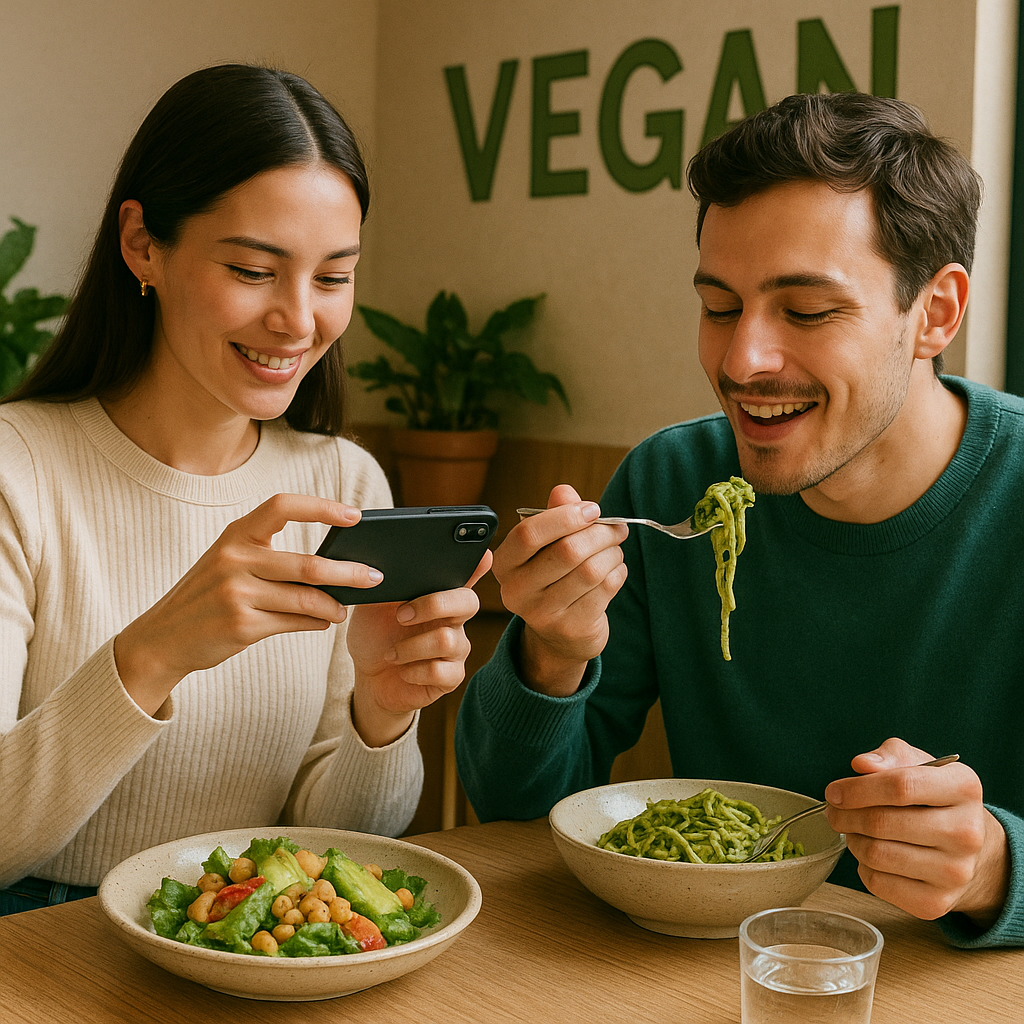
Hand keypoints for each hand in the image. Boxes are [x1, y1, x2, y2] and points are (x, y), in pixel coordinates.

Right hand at [115, 494, 384, 714]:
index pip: (283, 506)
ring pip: (306, 598)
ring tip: (344, 609)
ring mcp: (237, 594)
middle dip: (349, 572)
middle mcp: (235, 560)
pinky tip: (323, 622)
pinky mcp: (241, 625)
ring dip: (334, 606)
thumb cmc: (207, 596)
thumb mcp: (229, 563)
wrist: (161, 638)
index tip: (355, 515)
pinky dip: (315, 622)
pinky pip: (293, 622)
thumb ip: (270, 556)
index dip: (322, 508)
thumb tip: (334, 560)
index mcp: (235, 536)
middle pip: (309, 564)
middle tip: (375, 576)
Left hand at [345, 550, 492, 745]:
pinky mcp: (450, 677)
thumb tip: (386, 567)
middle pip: (468, 602)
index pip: (464, 576)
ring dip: (410, 646)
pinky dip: (414, 671)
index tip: (483, 554)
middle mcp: (454, 620)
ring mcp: (455, 650)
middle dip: (433, 605)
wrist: (367, 677)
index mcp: (438, 597)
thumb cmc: (375, 636)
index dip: (477, 566)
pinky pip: (440, 671)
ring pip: (446, 640)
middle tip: (401, 615)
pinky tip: (402, 671)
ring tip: (392, 653)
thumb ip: (387, 586)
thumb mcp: (373, 607)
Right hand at [493, 484, 627, 696]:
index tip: (592, 509)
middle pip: (567, 551)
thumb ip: (555, 515)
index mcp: (504, 564)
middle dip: (600, 534)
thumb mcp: (548, 545)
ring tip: (616, 549)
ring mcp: (542, 613)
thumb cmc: (554, 577)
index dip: (565, 516)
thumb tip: (563, 491)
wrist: (560, 635)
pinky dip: (618, 573)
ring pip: (590, 570)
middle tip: (616, 528)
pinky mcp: (571, 628)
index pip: (528, 533)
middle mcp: (516, 591)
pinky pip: (605, 589)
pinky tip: (615, 569)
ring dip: (612, 553)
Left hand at [824, 737, 1009, 927]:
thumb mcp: (918, 764)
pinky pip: (878, 883)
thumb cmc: (932, 798)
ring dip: (852, 839)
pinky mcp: (937, 903)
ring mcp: (955, 872)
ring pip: (876, 854)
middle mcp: (967, 833)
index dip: (857, 788)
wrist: (968, 848)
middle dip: (845, 815)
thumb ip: (890, 756)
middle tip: (834, 811)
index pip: (900, 786)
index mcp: (964, 788)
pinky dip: (862, 866)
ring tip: (853, 830)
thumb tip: (862, 764)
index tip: (834, 791)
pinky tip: (871, 853)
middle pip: (882, 822)